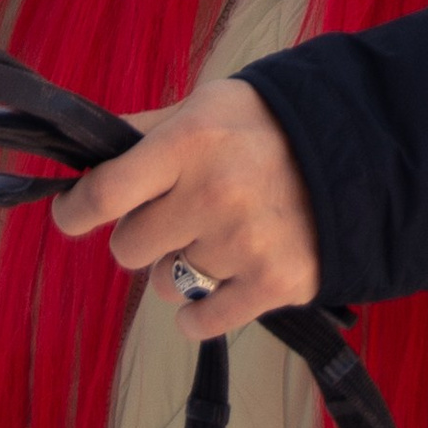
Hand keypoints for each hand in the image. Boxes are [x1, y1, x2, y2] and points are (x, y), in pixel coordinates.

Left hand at [49, 77, 320, 334]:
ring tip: (214, 240)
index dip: (75, 211)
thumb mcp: (204, 105)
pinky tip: (214, 288)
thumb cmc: (266, 125)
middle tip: (174, 218)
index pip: (104, 194)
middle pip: (130, 248)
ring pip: (165, 286)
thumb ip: (144, 130)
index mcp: (187, 144)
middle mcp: (211, 195)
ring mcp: (242, 244)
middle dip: (143, 237)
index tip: (71, 216)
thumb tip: (86, 151)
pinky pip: (201, 322)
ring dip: (179, 269)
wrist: (356, 152)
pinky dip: (198, 314)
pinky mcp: (272, 284)